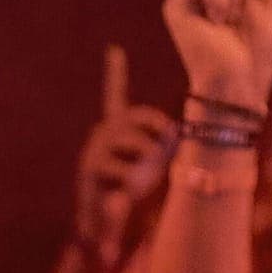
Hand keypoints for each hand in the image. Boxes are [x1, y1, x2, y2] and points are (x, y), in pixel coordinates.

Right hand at [72, 45, 177, 266]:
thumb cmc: (127, 190)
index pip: (115, 95)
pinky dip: (133, 181)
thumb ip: (162, 144)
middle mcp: (100, 134)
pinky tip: (124, 192)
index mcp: (113, 129)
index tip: (114, 50)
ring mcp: (94, 149)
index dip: (114, 73)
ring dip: (150, 160)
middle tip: (166, 150)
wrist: (98, 222)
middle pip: (138, 116)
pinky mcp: (92, 169)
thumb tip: (179, 131)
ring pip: (137, 144)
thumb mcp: (149, 163)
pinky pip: (126, 168)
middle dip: (159, 131)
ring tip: (144, 177)